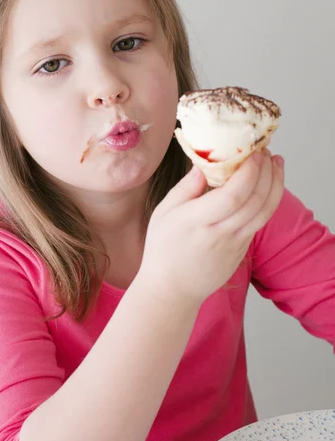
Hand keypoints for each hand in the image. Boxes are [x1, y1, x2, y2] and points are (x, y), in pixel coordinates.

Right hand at [139, 149, 283, 304]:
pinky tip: (265, 184)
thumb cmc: (163, 248)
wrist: (172, 289)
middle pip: (256, 201)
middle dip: (267, 171)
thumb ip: (186, 187)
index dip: (249, 171)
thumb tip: (205, 163)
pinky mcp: (243, 250)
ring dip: (276, 184)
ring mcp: (236, 245)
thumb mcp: (164, 212)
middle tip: (266, 150)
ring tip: (276, 163)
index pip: (234, 194)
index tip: (253, 151)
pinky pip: (260, 221)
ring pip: (265, 212)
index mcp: (198, 221)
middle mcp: (221, 233)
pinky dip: (268, 199)